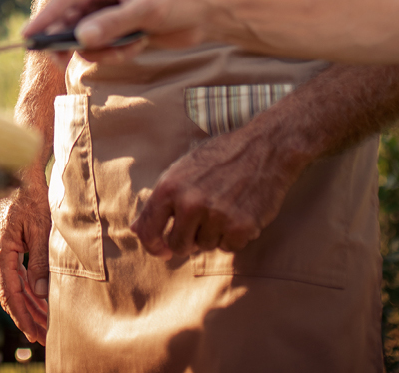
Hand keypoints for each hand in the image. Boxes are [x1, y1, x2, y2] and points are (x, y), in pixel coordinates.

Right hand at [0, 168, 50, 345]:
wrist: (22, 173)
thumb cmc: (31, 196)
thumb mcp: (40, 228)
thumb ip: (40, 260)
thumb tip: (41, 292)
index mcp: (1, 251)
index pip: (10, 293)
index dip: (22, 315)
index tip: (34, 333)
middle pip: (10, 295)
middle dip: (26, 317)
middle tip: (43, 337)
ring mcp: (2, 251)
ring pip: (14, 287)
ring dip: (29, 306)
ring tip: (45, 324)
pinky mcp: (10, 246)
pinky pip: (17, 275)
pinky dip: (29, 290)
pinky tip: (40, 301)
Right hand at [24, 0, 212, 54]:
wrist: (208, 11)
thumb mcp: (147, 11)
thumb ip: (112, 24)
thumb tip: (81, 38)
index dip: (44, 18)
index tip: (27, 36)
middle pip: (69, 22)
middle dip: (71, 43)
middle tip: (65, 61)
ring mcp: (109, 15)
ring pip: (86, 40)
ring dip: (104, 51)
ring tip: (131, 46)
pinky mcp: (120, 31)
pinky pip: (104, 49)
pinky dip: (117, 53)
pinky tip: (140, 45)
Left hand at [132, 125, 301, 258]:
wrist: (263, 148)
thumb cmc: (220, 157)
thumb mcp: (183, 169)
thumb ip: (159, 201)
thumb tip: (134, 230)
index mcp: (170, 186)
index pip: (149, 230)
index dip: (153, 245)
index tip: (161, 249)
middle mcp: (190, 203)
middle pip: (178, 245)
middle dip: (188, 240)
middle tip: (201, 222)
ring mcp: (216, 217)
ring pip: (205, 246)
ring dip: (213, 233)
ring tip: (224, 206)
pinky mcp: (240, 228)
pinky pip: (228, 247)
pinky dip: (233, 235)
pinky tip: (239, 211)